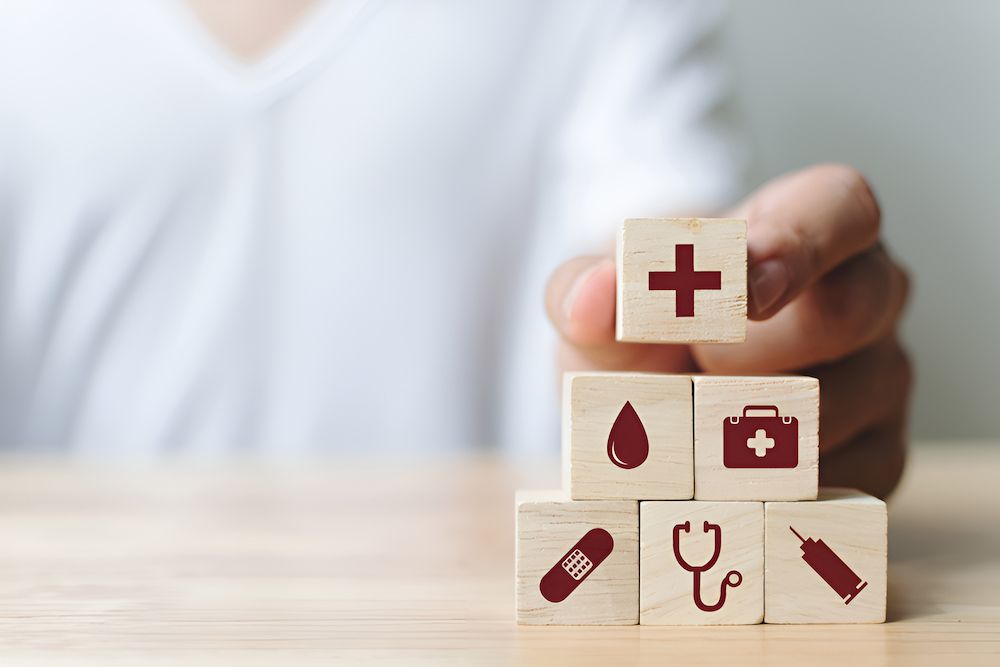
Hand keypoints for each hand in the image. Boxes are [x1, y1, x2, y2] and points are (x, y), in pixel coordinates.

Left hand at [545, 164, 911, 497]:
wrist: (651, 392)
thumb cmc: (646, 324)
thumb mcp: (605, 300)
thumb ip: (587, 288)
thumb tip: (592, 296)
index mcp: (813, 224)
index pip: (840, 208)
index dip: (797, 245)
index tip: (739, 290)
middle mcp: (866, 295)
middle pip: (846, 313)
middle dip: (748, 352)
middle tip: (687, 371)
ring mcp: (882, 376)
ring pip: (840, 406)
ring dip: (746, 427)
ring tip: (686, 426)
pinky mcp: (882, 452)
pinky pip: (841, 477)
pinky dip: (768, 486)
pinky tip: (719, 477)